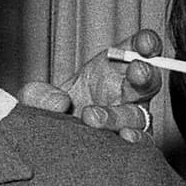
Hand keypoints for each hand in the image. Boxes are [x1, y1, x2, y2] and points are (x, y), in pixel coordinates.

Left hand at [17, 29, 163, 143]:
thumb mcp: (38, 98)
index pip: (136, 50)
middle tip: (136, 70)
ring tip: (92, 117)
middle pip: (148, 80)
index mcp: (111, 68)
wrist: (52, 141)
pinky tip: (125, 138)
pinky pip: (141, 142)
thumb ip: (39, 95)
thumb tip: (59, 102)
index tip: (144, 42)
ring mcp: (130, 118)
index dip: (145, 43)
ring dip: (120, 114)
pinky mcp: (127, 142)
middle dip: (145, 72)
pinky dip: (136, 140)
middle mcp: (127, 92)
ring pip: (138, 114)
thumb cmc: (53, 112)